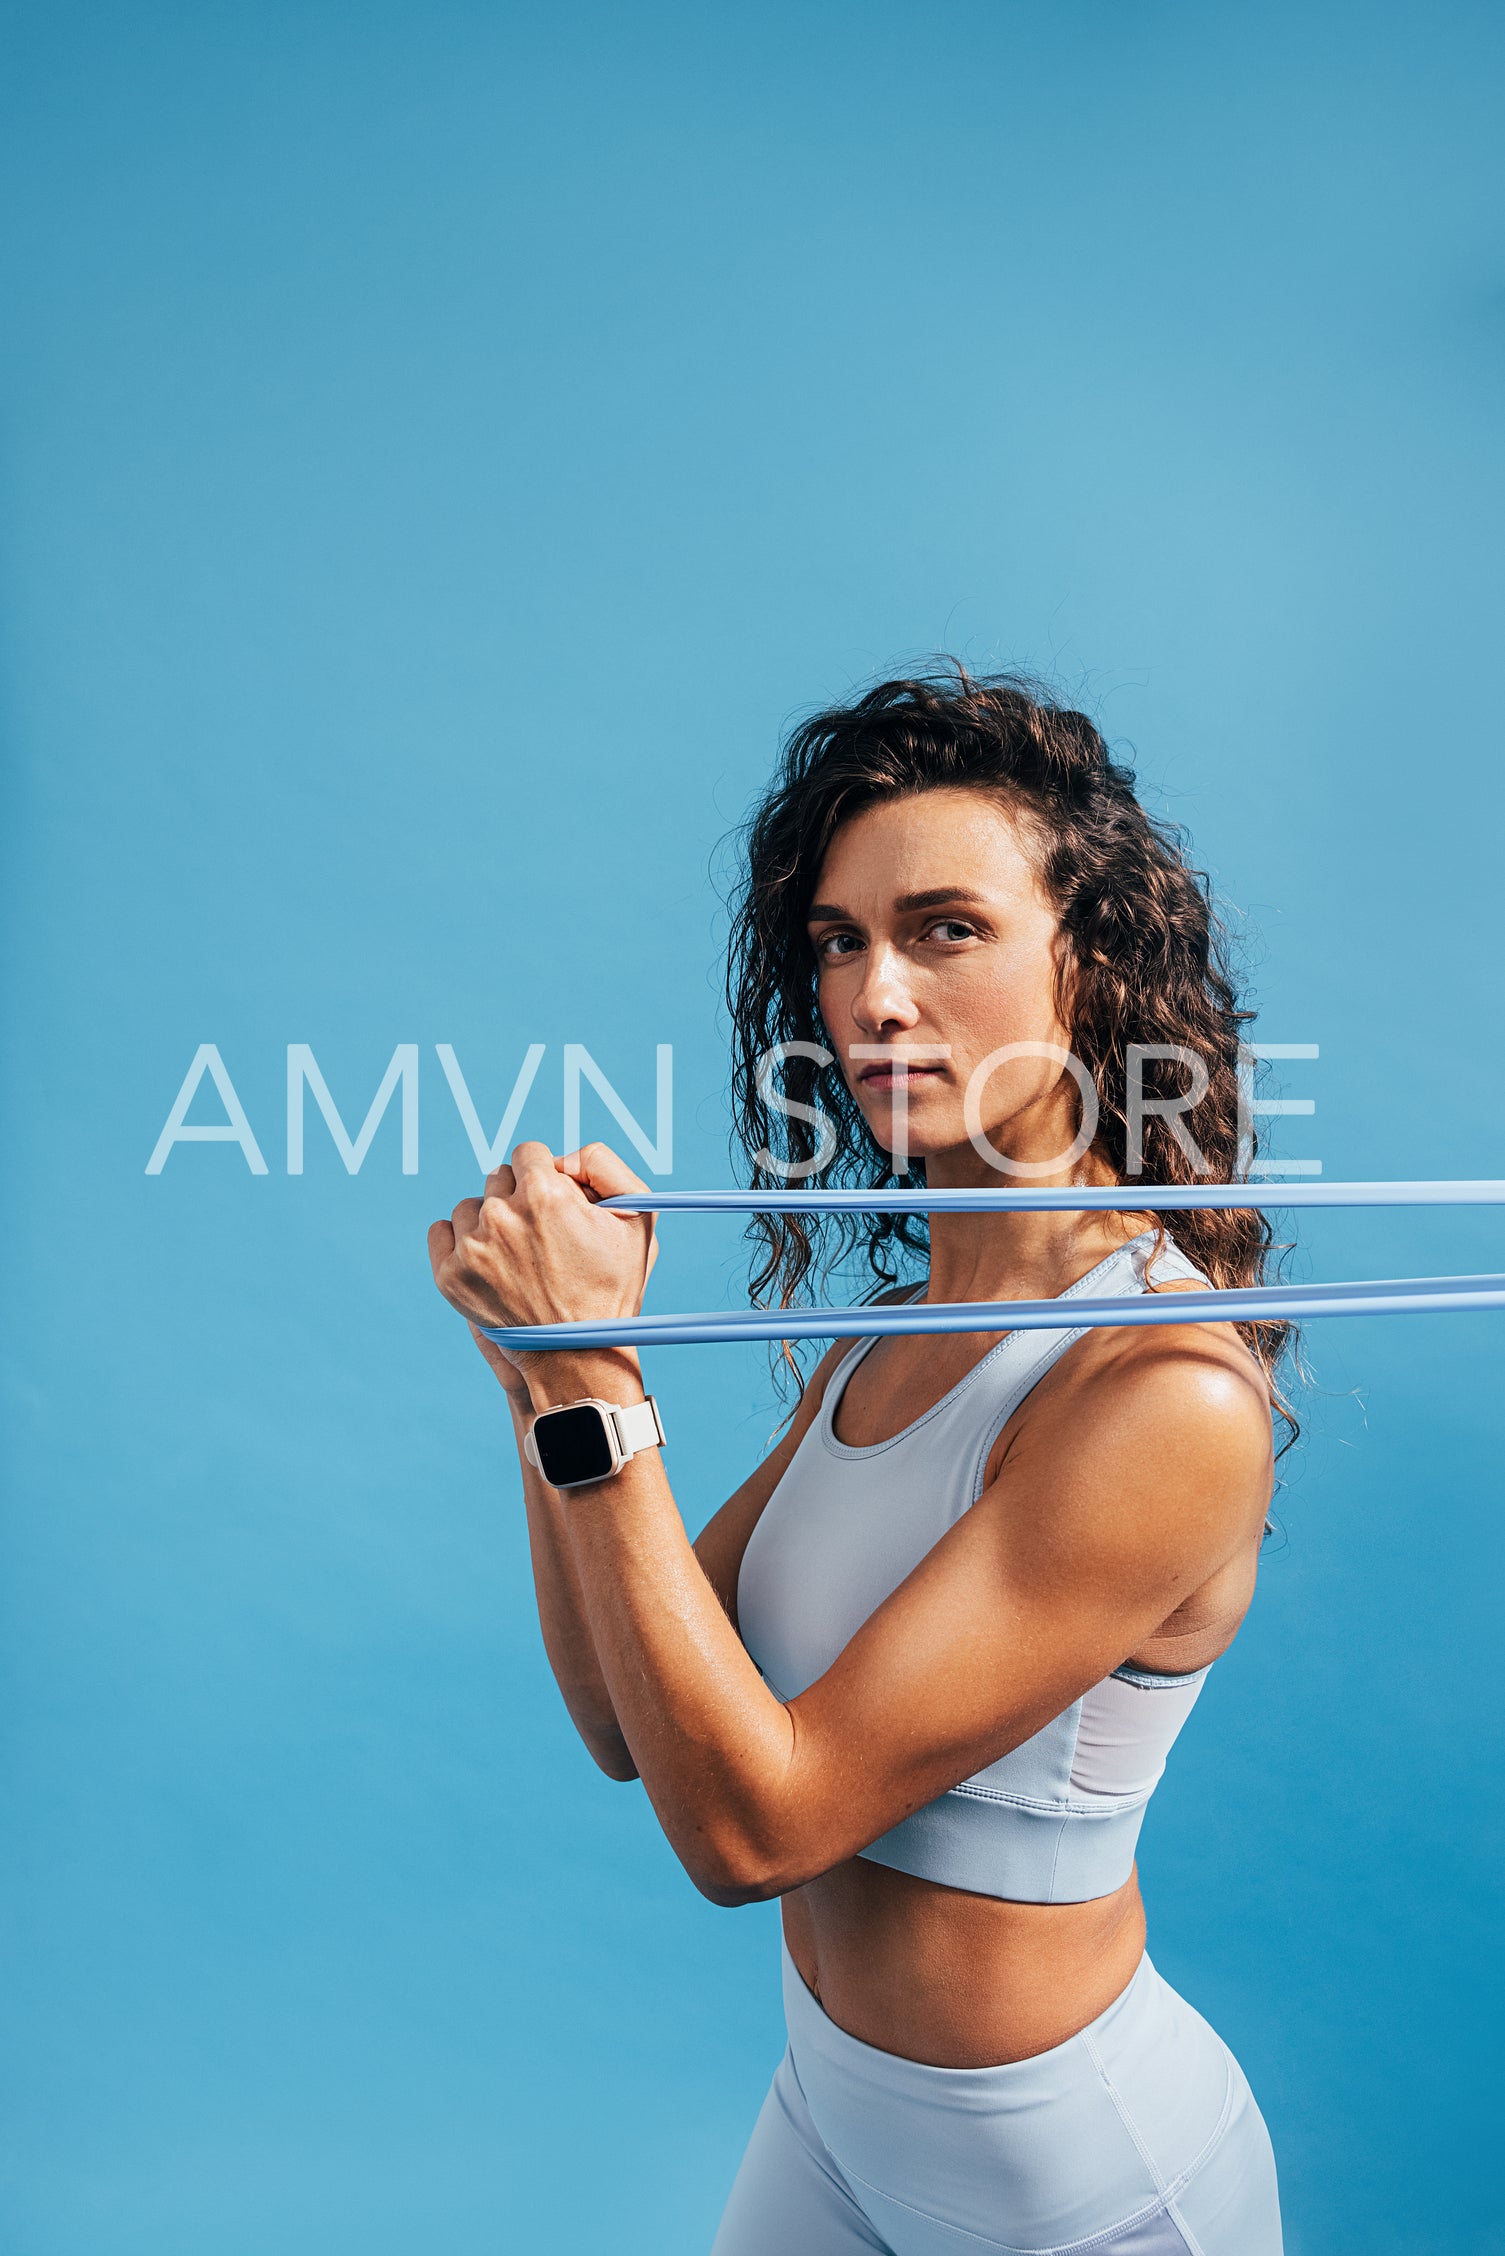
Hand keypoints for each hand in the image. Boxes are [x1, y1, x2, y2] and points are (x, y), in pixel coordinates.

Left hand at [427, 1142, 658, 1397]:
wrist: (578, 1355)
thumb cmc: (612, 1287)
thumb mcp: (639, 1218)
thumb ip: (604, 1166)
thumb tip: (560, 1158)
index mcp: (544, 1192)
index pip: (529, 1153)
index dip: (546, 1177)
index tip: (554, 1204)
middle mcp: (501, 1215)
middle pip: (498, 1178)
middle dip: (517, 1198)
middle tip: (540, 1236)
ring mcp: (471, 1247)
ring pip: (469, 1206)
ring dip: (488, 1221)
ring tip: (516, 1255)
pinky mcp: (450, 1276)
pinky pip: (440, 1232)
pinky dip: (457, 1241)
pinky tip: (485, 1260)